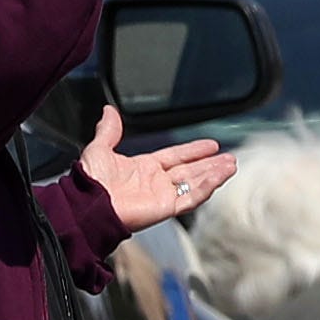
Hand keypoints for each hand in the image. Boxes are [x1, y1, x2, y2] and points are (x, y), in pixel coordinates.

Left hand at [77, 106, 237, 229]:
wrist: (88, 204)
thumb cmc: (90, 182)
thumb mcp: (99, 149)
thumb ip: (109, 131)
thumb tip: (108, 110)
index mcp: (143, 169)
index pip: (175, 157)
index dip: (193, 150)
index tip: (211, 145)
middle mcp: (156, 183)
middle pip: (190, 171)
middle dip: (210, 164)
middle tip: (229, 158)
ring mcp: (163, 196)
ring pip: (195, 183)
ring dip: (214, 174)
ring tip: (231, 165)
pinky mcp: (167, 208)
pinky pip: (191, 197)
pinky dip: (206, 187)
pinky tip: (218, 177)